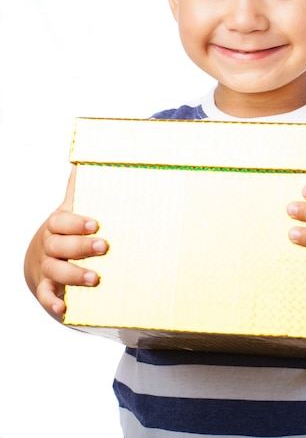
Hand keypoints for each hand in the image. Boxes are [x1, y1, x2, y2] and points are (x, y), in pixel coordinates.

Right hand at [24, 168, 107, 318]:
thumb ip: (76, 190)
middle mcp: (49, 246)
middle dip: (81, 247)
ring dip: (74, 275)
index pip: (62, 222)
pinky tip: (64, 307)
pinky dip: (53, 302)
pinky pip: (45, 296)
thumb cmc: (63, 232)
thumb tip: (81, 161)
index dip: (77, 222)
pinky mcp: (46, 287)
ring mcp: (46, 267)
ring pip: (56, 271)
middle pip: (60, 246)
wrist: (38, 260)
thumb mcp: (67, 211)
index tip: (96, 223)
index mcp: (56, 225)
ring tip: (94, 278)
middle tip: (103, 247)